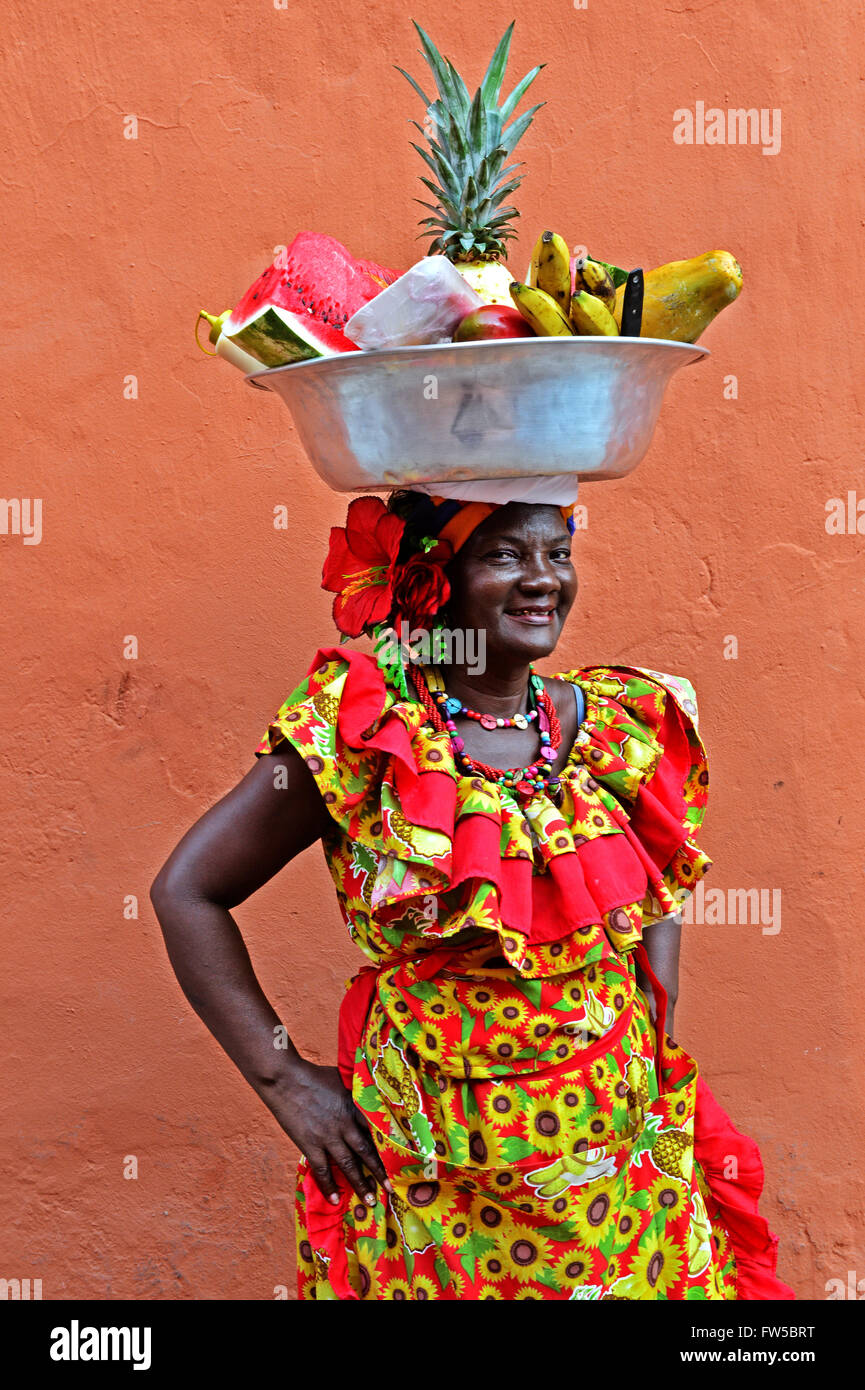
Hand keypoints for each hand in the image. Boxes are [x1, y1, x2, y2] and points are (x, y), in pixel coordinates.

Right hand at [263, 1059, 392, 1206]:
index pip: (378, 1131)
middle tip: (391, 1189)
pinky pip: (322, 1170)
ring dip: (360, 1184)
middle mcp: (345, 1125)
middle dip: (380, 1172)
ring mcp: (327, 1137)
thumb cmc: (314, 1075)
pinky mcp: (309, 1145)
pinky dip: (329, 1185)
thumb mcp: (343, 1080)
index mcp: (355, 1108)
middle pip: (367, 1153)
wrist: (285, 1079)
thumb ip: (356, 1093)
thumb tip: (371, 1095)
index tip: (402, 1160)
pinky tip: (335, 1199)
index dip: (390, 1146)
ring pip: (348, 1165)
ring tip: (370, 1201)